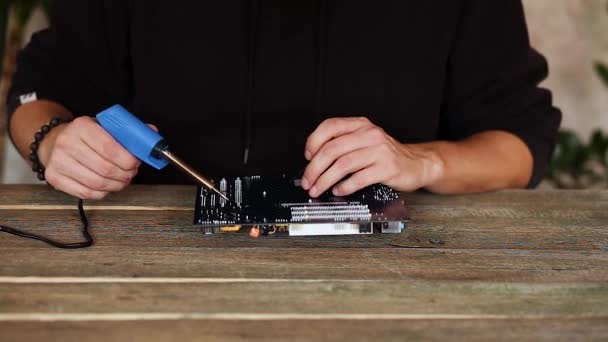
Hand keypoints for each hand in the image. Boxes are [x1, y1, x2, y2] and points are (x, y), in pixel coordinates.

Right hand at [38, 116, 141, 199]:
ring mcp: (58, 162)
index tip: (136, 162)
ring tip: (122, 180)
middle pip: (105, 169)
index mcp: (81, 126)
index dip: (128, 159)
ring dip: (116, 185)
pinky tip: (107, 186)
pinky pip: (86, 193)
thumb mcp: (105, 126)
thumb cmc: (86, 136)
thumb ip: (129, 131)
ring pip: (97, 183)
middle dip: (125, 174)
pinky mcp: (55, 178)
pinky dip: (103, 193)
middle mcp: (67, 143)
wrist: (54, 142)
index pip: (110, 148)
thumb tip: (151, 134)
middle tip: (131, 173)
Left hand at [301, 117, 442, 196]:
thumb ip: (343, 145)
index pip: (329, 127)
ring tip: (318, 189)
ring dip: (325, 180)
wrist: (417, 163)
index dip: (313, 142)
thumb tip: (314, 161)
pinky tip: (339, 191)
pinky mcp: (387, 168)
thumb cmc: (386, 156)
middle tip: (308, 182)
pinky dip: (344, 187)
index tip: (307, 157)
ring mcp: (379, 150)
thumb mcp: (364, 142)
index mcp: (360, 125)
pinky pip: (359, 178)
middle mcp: (369, 134)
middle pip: (332, 149)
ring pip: (342, 165)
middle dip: (314, 168)